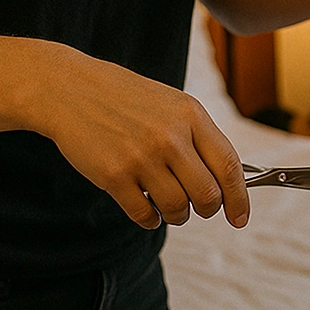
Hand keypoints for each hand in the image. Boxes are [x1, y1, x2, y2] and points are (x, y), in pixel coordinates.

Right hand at [35, 48, 249, 229]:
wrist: (69, 89)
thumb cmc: (126, 99)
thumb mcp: (173, 105)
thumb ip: (200, 138)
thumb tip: (226, 181)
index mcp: (191, 116)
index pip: (229, 167)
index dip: (239, 199)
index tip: (240, 217)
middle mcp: (170, 137)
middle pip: (207, 195)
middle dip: (207, 209)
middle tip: (198, 208)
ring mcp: (141, 157)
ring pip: (177, 208)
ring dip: (177, 215)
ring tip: (169, 205)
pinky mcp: (114, 176)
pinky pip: (144, 215)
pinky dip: (150, 219)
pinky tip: (147, 210)